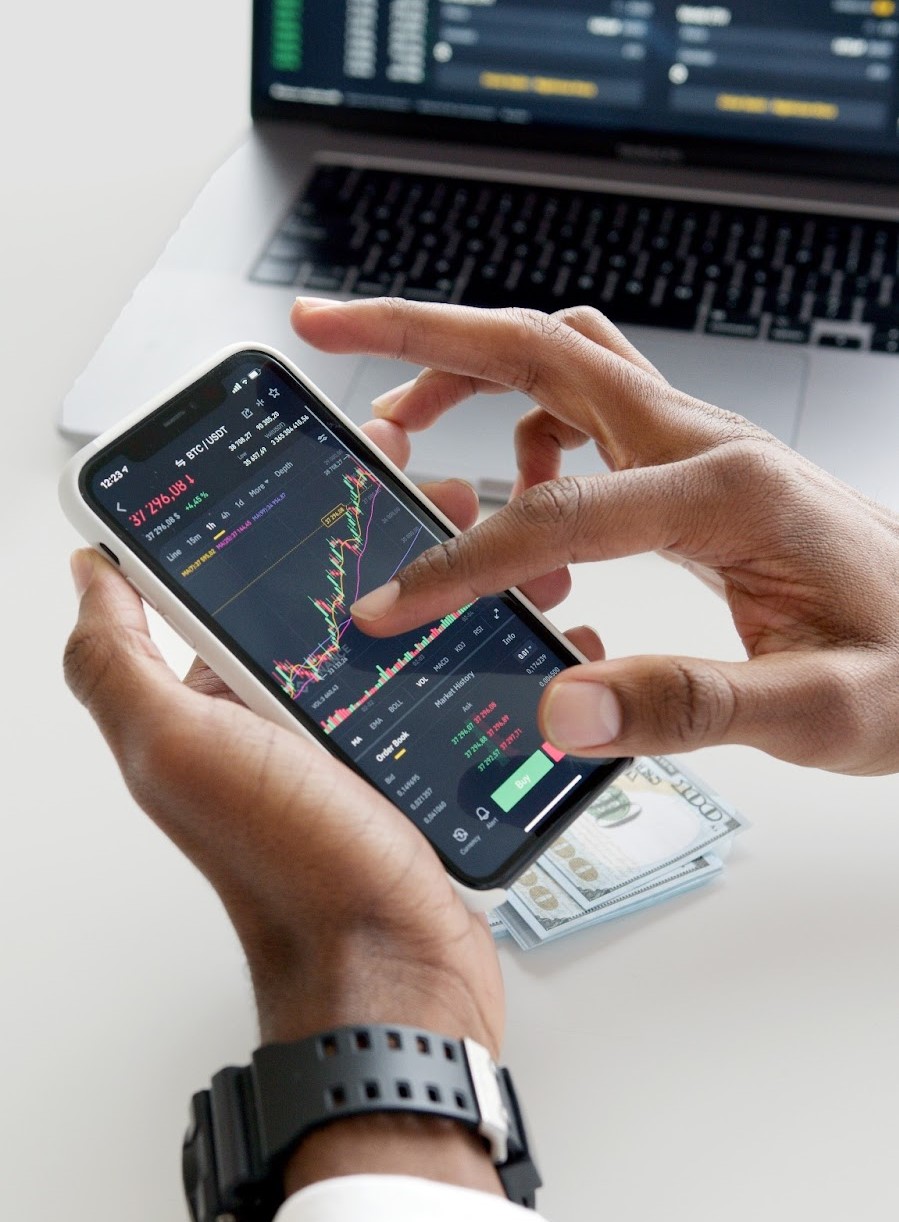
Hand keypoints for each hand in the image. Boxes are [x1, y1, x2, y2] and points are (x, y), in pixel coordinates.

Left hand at [64, 420, 511, 1194]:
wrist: (391, 969)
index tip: (343, 463)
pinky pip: (446, 686)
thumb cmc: (289, 863)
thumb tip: (85, 571)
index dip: (289, 512)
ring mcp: (352, 740)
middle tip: (449, 499)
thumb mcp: (176, 747)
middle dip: (392, 535)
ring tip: (508, 552)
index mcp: (218, 696)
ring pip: (405, 631)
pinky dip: (484, 649)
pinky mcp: (412, 766)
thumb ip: (116, 662)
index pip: (246, 576)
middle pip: (337, 594)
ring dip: (453, 583)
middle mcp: (280, 714)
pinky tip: (527, 623)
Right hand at [292, 298, 898, 776]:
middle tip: (326, 329)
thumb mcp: (819, 711)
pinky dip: (520, 433)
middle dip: (421, 333)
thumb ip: (691, 708)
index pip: (557, 513)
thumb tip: (560, 710)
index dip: (460, 560)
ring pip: (558, 362)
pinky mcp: (688, 466)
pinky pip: (583, 412)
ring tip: (398, 433)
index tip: (389, 604)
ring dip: (465, 371)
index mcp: (728, 494)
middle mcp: (704, 444)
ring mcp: (695, 444)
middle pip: (540, 349)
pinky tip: (516, 502)